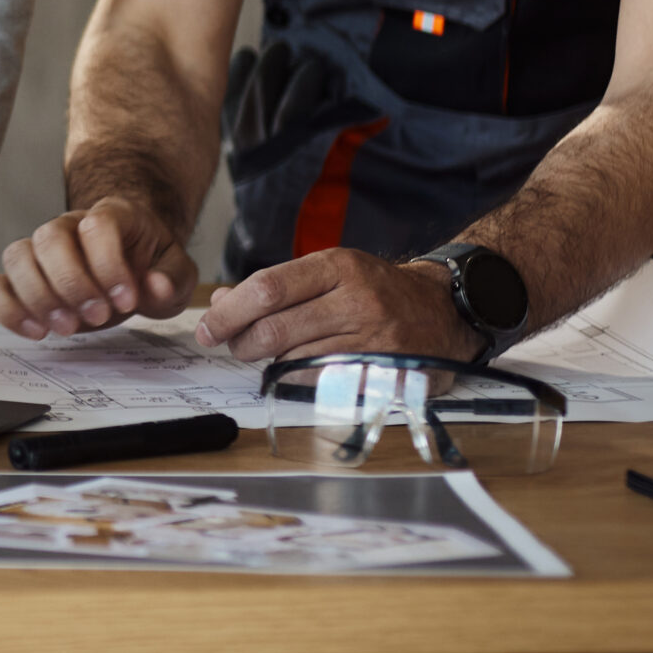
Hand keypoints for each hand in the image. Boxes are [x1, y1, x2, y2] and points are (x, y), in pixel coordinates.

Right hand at [0, 199, 197, 339]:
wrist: (131, 262)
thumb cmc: (150, 264)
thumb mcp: (176, 272)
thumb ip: (172, 279)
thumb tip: (154, 286)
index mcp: (112, 215)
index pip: (97, 225)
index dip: (108, 264)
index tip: (127, 301)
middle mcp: (69, 226)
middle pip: (49, 238)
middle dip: (71, 283)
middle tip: (97, 317)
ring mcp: (41, 250)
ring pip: (17, 257)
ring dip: (38, 297)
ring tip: (67, 328)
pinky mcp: (24, 278)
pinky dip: (8, 310)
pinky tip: (37, 331)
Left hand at [195, 250, 480, 368]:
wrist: (443, 309)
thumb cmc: (375, 289)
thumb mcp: (331, 271)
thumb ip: (277, 285)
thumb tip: (222, 300)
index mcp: (339, 266)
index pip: (269, 289)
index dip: (230, 312)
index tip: (208, 327)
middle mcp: (357, 301)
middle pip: (275, 330)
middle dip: (240, 343)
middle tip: (229, 345)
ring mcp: (372, 341)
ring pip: (294, 361)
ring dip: (267, 363)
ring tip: (264, 354)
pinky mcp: (382, 375)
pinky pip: (321, 386)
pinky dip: (297, 381)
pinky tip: (295, 370)